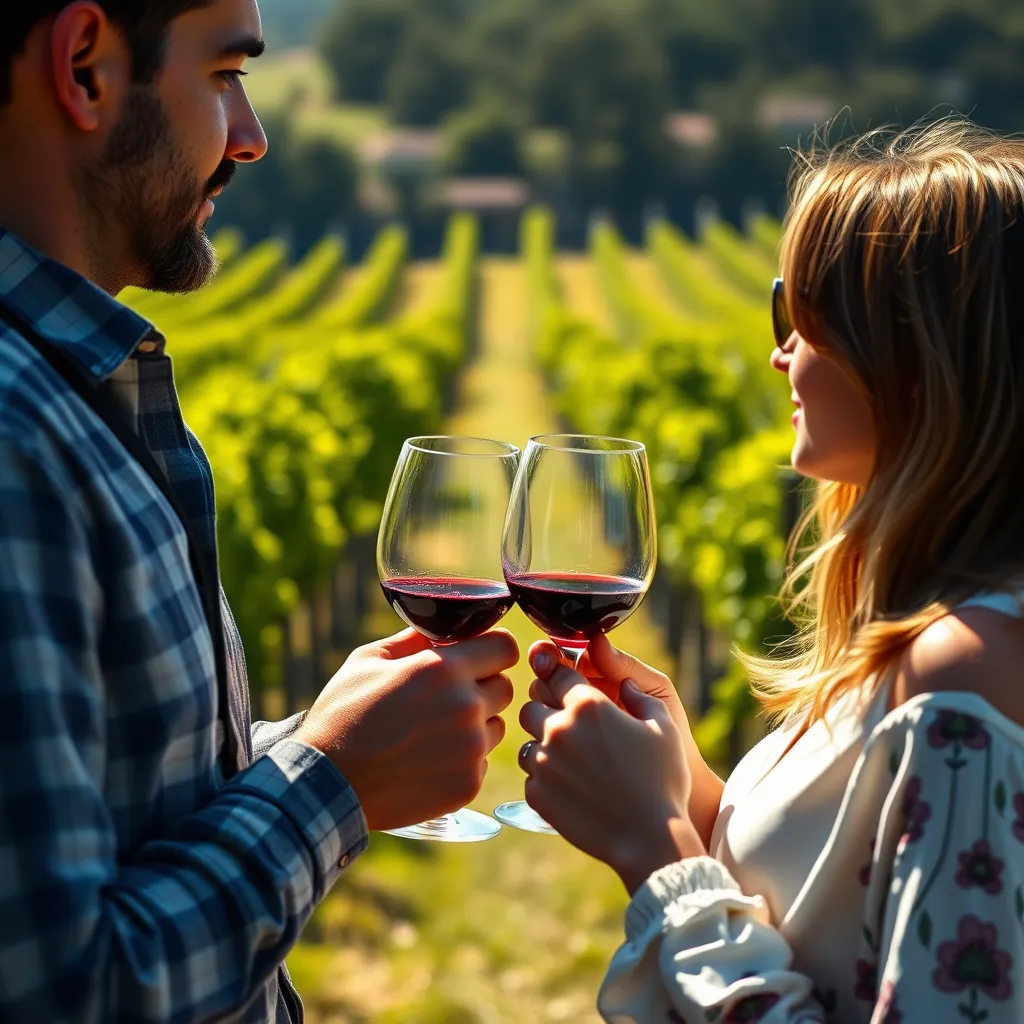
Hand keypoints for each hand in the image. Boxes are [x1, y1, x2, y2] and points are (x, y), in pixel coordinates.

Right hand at [295, 628, 517, 831]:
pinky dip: (464, 759)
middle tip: (448, 695)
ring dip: (476, 724)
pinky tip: (428, 759)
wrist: (328, 784)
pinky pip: (482, 761)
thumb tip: (441, 629)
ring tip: (434, 731)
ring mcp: (471, 749)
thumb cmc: (343, 715)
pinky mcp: (468, 784)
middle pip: (505, 687)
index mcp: (444, 670)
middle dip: (482, 685)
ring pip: (497, 725)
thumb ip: (413, 640)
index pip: (505, 647)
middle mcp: (466, 707)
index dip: (492, 649)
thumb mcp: (368, 661)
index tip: (477, 656)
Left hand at [519, 655, 705, 894]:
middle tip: (568, 728)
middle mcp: (558, 728)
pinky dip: (545, 778)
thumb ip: (641, 697)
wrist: (648, 839)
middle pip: (531, 706)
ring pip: (526, 742)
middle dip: (545, 712)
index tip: (565, 687)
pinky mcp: (536, 794)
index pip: (556, 675)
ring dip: (542, 746)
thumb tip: (626, 683)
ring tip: (570, 761)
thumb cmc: (662, 781)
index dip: (560, 679)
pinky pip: (531, 776)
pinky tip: (571, 788)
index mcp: (588, 705)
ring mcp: (543, 763)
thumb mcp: (664, 728)